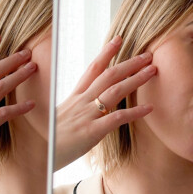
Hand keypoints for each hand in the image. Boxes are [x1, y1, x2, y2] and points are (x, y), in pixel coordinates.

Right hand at [55, 36, 155, 170]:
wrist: (40, 154)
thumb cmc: (49, 139)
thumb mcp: (59, 118)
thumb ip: (74, 110)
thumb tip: (86, 107)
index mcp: (74, 98)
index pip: (92, 70)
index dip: (106, 53)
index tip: (118, 39)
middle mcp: (81, 103)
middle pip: (107, 76)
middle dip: (129, 64)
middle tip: (147, 56)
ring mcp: (86, 116)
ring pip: (114, 91)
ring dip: (135, 79)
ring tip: (152, 71)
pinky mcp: (91, 132)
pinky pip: (116, 118)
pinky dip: (134, 112)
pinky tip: (148, 108)